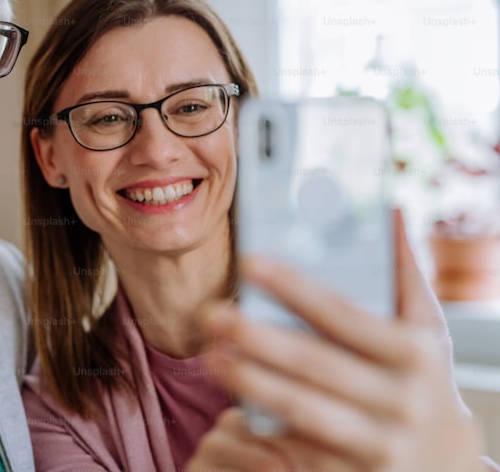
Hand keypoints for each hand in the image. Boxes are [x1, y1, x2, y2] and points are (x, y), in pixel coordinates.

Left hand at [202, 212, 484, 471]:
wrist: (443, 466)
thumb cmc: (422, 379)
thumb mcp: (426, 329)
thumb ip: (405, 271)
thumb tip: (392, 209)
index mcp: (415, 353)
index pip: (343, 314)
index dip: (294, 287)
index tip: (249, 261)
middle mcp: (400, 400)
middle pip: (314, 363)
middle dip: (257, 336)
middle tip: (213, 313)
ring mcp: (377, 443)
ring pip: (299, 408)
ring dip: (248, 380)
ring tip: (210, 355)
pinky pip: (297, 445)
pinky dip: (262, 422)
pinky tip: (230, 402)